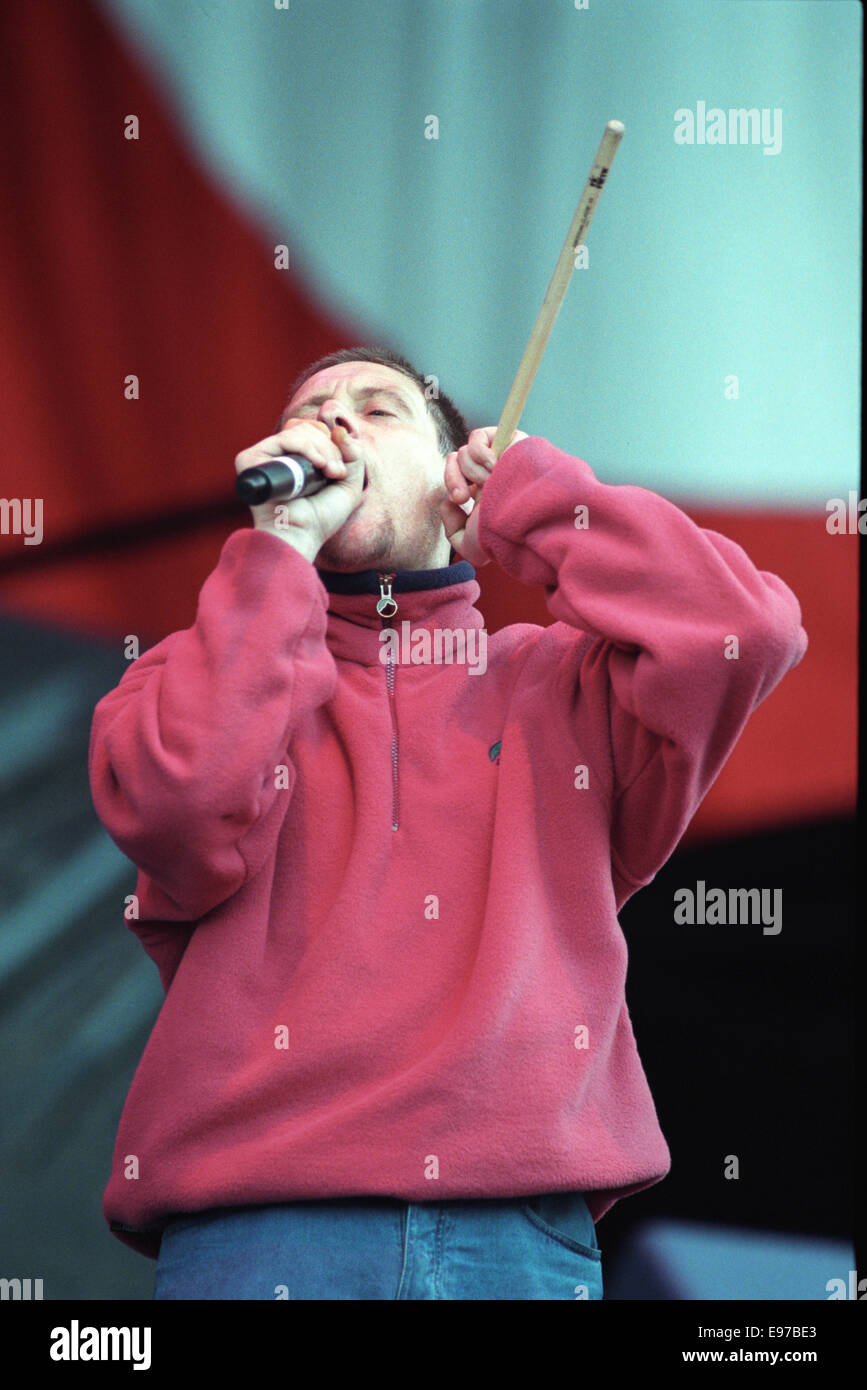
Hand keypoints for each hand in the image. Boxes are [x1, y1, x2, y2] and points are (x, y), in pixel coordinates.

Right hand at [235, 418, 363, 560]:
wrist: (301, 534)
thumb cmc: (321, 517)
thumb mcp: (348, 484)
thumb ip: (353, 455)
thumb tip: (339, 429)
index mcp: (294, 458)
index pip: (314, 431)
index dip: (332, 445)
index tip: (340, 471)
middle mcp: (277, 455)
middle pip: (308, 429)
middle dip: (330, 449)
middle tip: (335, 473)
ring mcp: (263, 456)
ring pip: (299, 431)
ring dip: (322, 450)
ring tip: (328, 473)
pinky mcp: (251, 459)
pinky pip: (285, 439)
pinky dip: (306, 448)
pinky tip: (317, 466)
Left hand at [439, 427, 527, 566]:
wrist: (524, 519)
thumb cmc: (502, 536)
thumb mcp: (470, 548)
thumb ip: (452, 530)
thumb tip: (450, 502)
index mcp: (484, 495)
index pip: (456, 477)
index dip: (452, 484)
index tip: (460, 502)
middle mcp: (490, 475)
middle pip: (455, 461)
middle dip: (453, 479)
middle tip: (464, 497)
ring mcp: (498, 457)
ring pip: (464, 452)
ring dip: (472, 472)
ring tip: (491, 484)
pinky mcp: (506, 440)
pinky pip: (477, 437)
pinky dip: (479, 453)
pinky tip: (495, 467)